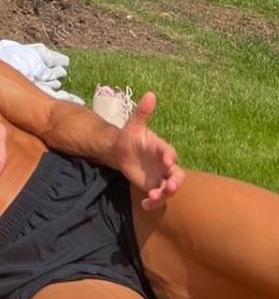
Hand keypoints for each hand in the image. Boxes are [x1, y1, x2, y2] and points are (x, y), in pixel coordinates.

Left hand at [112, 92, 184, 209]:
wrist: (120, 151)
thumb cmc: (129, 137)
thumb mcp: (133, 125)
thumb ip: (142, 112)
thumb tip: (150, 94)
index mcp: (162, 149)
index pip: (170, 153)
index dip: (169, 157)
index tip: (166, 162)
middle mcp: (165, 165)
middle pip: (177, 176)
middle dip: (175, 182)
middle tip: (168, 187)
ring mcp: (160, 178)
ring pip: (169, 190)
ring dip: (163, 195)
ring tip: (152, 198)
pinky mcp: (153, 187)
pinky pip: (157, 198)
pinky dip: (153, 203)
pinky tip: (144, 204)